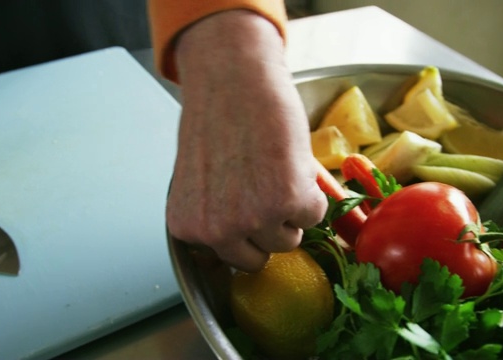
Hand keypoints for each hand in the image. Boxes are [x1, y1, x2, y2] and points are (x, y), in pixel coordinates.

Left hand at [166, 10, 327, 271]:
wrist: (232, 78)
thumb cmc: (215, 120)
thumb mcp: (200, 183)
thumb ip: (214, 215)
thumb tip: (244, 238)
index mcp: (187, 227)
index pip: (229, 257)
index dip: (245, 231)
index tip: (249, 207)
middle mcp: (215, 231)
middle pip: (259, 257)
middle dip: (268, 228)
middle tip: (266, 188)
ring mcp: (252, 219)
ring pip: (289, 239)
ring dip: (290, 211)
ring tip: (276, 172)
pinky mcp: (288, 200)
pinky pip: (315, 216)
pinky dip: (312, 192)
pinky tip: (290, 163)